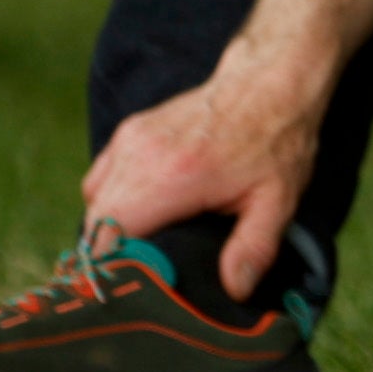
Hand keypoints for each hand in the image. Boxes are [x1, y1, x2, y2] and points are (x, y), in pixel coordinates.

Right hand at [80, 57, 324, 301]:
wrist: (269, 80)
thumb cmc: (276, 141)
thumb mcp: (277, 199)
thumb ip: (254, 247)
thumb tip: (235, 289)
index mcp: (173, 177)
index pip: (111, 237)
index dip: (114, 270)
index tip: (132, 291)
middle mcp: (141, 156)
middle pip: (97, 224)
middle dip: (111, 256)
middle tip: (138, 279)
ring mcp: (130, 139)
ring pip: (95, 201)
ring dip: (109, 229)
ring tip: (142, 250)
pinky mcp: (129, 131)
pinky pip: (101, 178)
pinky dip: (110, 201)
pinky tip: (140, 214)